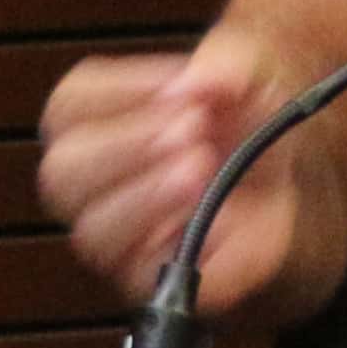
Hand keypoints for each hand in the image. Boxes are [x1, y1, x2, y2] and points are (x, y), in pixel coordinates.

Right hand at [36, 26, 314, 316]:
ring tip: (201, 170)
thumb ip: (229, 63)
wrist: (283, 182)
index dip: (121, 92)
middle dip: (126, 146)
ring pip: (94, 233)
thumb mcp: (248, 73)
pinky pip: (151, 281)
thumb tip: (203, 79)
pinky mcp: (154, 284)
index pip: (69, 107)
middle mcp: (91, 187)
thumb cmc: (240, 122)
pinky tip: (223, 219)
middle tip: (191, 129)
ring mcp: (118, 240)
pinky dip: (188, 247)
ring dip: (147, 197)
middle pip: (63, 174)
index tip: (182, 84)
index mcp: (90, 124)